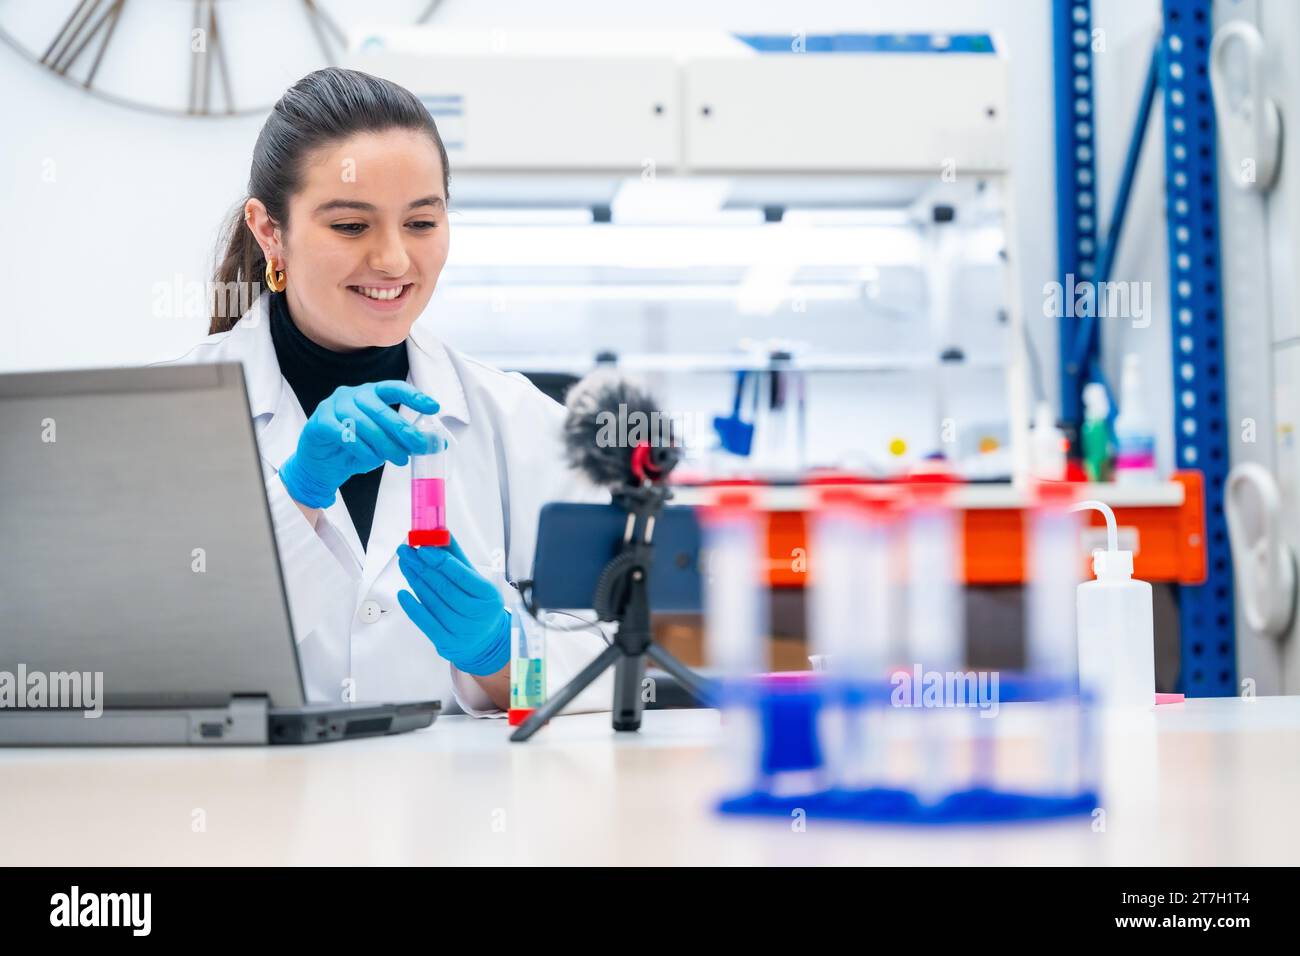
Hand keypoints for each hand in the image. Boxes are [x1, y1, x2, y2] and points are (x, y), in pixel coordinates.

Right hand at [279, 380, 438, 507]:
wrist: (322, 467)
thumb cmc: (356, 449)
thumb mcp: (386, 443)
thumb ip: (408, 440)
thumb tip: (440, 443)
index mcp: (370, 393)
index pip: (394, 388)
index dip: (414, 397)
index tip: (433, 407)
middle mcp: (351, 395)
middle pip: (381, 410)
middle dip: (403, 430)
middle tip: (418, 446)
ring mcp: (333, 406)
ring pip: (364, 423)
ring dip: (385, 444)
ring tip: (399, 459)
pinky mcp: (320, 423)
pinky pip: (345, 435)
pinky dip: (362, 449)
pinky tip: (372, 460)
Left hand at [396, 536, 510, 676]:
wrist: (484, 641)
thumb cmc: (479, 605)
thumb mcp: (476, 581)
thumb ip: (457, 559)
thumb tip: (440, 534)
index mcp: (488, 596)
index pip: (462, 576)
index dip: (441, 561)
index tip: (423, 548)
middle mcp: (476, 614)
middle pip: (444, 587)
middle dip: (422, 567)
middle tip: (407, 552)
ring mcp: (461, 630)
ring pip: (433, 602)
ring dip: (415, 581)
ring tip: (405, 565)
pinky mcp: (446, 642)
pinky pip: (425, 622)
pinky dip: (412, 606)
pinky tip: (403, 593)